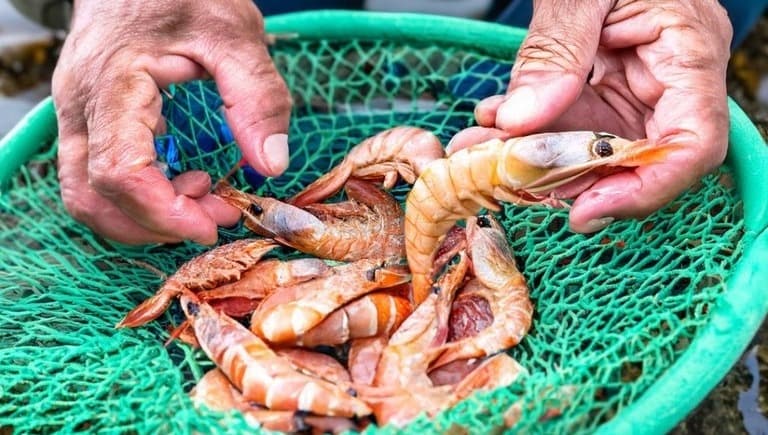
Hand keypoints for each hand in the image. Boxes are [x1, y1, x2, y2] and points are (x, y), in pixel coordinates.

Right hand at [53, 0, 291, 244]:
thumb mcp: (236, 34)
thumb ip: (257, 97)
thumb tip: (272, 164)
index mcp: (113, 82)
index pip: (119, 171)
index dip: (164, 212)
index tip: (213, 224)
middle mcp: (80, 105)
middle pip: (94, 196)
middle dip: (158, 222)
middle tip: (217, 213)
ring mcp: (75, 113)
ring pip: (85, 195)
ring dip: (142, 216)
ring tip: (201, 198)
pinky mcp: (85, 119)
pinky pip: (93, 177)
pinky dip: (136, 197)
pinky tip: (181, 182)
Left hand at [449, 0, 732, 232]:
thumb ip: (556, 50)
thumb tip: (522, 121)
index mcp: (689, 51)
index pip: (691, 143)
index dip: (644, 189)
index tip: (584, 211)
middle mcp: (668, 81)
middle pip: (633, 157)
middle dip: (566, 177)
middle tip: (506, 179)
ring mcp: (634, 87)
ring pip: (590, 147)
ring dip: (533, 158)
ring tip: (479, 152)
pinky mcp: (603, 88)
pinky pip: (569, 125)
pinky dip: (528, 132)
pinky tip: (489, 126)